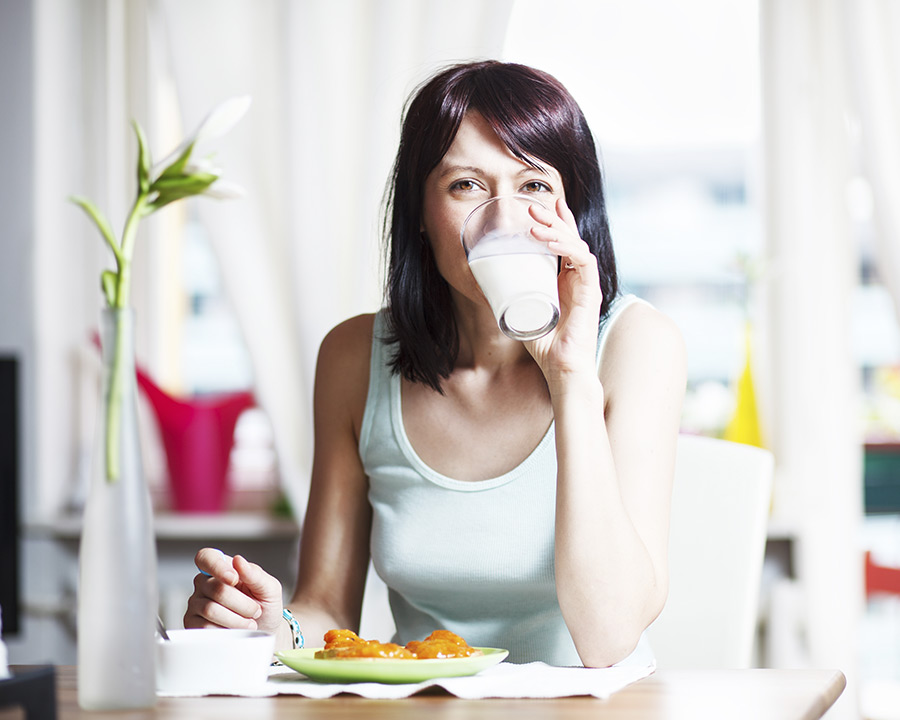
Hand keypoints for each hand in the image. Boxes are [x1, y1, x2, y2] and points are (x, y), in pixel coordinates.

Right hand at [183, 548, 283, 634]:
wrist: (265, 631)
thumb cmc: (265, 606)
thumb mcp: (269, 587)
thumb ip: (255, 574)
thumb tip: (238, 560)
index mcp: (223, 568)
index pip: (207, 557)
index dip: (217, 567)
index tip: (234, 578)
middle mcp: (205, 583)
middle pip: (216, 589)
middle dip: (243, 604)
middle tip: (256, 611)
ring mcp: (197, 603)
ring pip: (210, 610)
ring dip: (236, 620)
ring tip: (249, 622)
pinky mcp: (193, 624)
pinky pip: (204, 628)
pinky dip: (225, 631)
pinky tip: (234, 630)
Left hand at [526, 197, 602, 382]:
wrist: (560, 366)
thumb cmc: (543, 343)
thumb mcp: (521, 311)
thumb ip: (510, 297)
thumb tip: (483, 284)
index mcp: (565, 279)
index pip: (564, 243)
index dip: (556, 221)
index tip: (543, 204)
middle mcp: (578, 277)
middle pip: (570, 238)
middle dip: (552, 219)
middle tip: (532, 207)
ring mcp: (586, 283)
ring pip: (577, 245)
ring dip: (556, 230)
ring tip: (535, 223)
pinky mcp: (591, 291)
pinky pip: (584, 261)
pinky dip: (568, 248)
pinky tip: (551, 242)